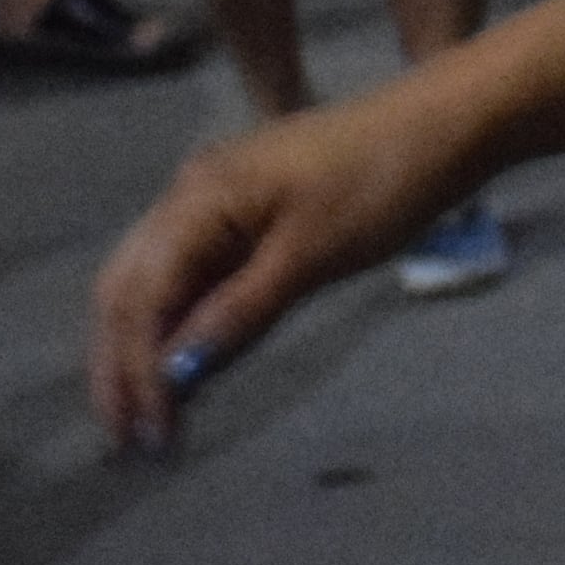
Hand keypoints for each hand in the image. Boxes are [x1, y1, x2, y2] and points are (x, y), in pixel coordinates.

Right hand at [87, 89, 470, 452]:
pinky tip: (189, 364)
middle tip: (130, 440)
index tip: (147, 434)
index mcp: (196, 198)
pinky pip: (193, 273)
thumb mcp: (311, 256)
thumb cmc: (382, 185)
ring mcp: (214, 201)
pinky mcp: (244, 213)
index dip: (134, 371)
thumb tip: (173, 375)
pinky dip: (183, 322)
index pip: (139, 297)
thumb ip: (237, 314)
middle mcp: (188, 195)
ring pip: (154, 283)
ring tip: (152, 416)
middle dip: (120, 365)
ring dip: (145, 347)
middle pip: (128, 290)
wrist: (444, 124)